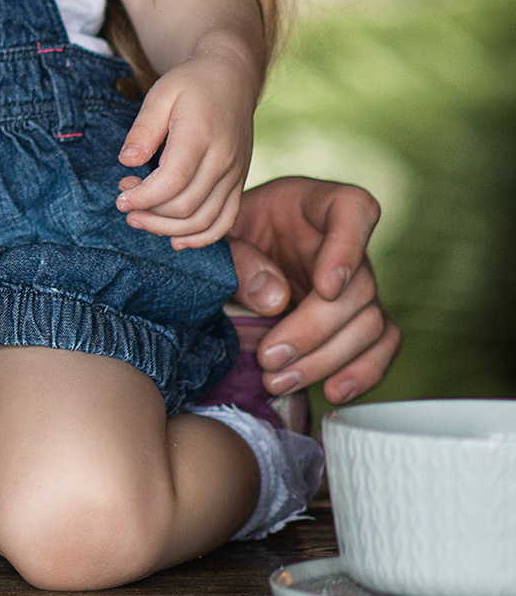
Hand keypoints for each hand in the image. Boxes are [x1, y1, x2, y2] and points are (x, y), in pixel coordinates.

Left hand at [115, 42, 254, 248]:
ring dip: (169, 230)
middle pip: (187, 206)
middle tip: (123, 203)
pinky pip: (225, 221)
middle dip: (149, 214)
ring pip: (205, 220)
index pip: (173, 181)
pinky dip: (201, 237)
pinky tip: (175, 239)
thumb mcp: (160, 94)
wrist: (232, 80)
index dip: (144, 197)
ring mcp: (236, 174)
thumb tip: (127, 162)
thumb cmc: (190, 85)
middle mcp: (224, 160)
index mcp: (201, 136)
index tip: (120, 198)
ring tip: (139, 219)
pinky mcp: (239, 183)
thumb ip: (142, 130)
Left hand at [225, 176, 399, 401]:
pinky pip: (379, 346)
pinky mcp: (357, 318)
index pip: (354, 210)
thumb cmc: (220, 234)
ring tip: (277, 379)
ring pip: (370, 323)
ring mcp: (356, 283)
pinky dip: (362, 372)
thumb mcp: (215, 235)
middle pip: (359, 287)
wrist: (223, 254)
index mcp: (315, 203)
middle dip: (315, 329)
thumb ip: (238, 258)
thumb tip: (275, 300)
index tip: (325, 288)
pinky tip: (331, 391)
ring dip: (327, 359)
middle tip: (269, 356)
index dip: (348, 250)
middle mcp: (346, 243)